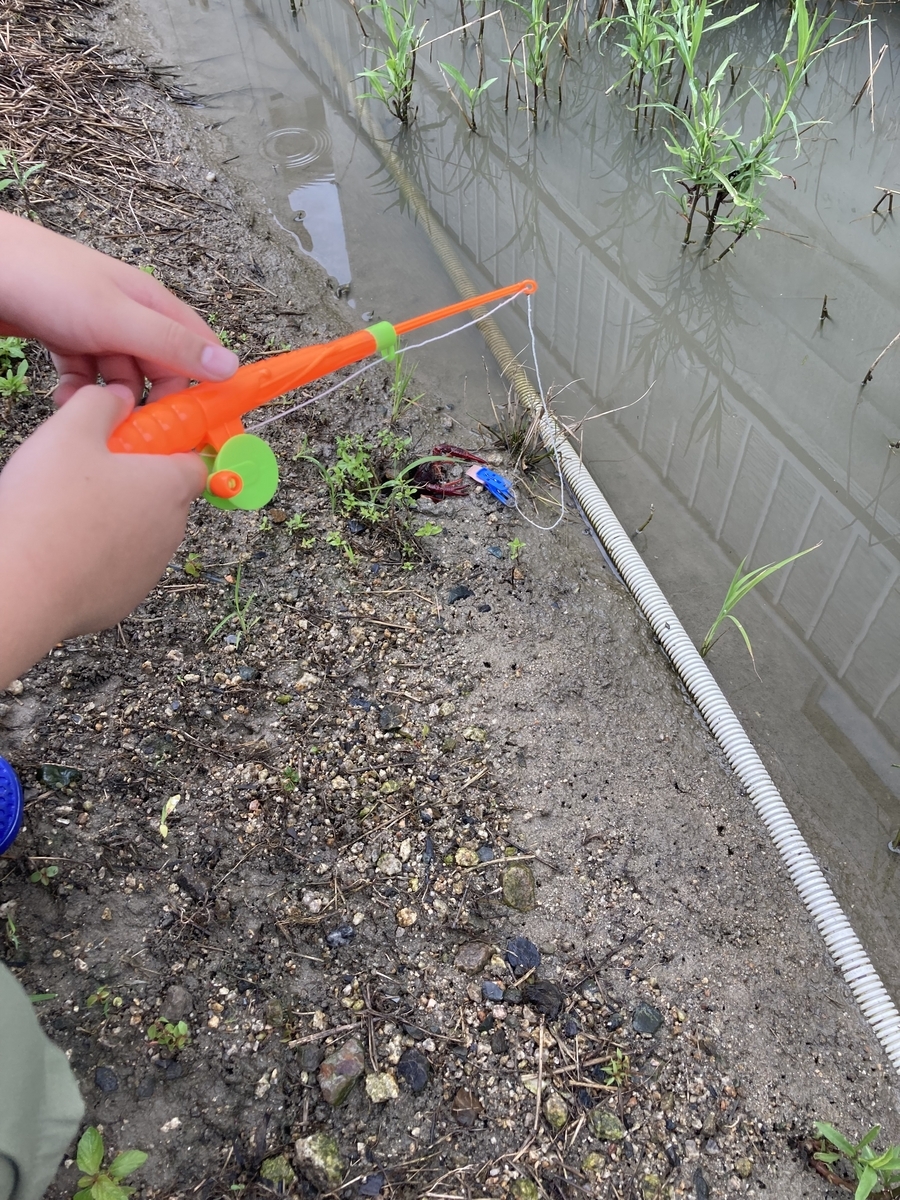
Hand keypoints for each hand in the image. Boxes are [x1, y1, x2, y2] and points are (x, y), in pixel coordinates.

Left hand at [0, 211, 238, 403]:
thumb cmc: (46, 279)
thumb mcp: (117, 317)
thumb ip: (172, 344)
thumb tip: (228, 367)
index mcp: (153, 306)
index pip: (199, 352)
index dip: (206, 389)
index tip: (202, 426)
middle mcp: (131, 318)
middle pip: (161, 373)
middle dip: (153, 404)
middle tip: (139, 433)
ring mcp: (99, 330)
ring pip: (122, 381)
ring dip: (111, 403)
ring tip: (92, 414)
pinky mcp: (69, 340)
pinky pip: (87, 378)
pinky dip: (80, 394)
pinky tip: (66, 400)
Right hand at [0, 384, 206, 686]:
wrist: (21, 588)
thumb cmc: (48, 509)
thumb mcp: (69, 430)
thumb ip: (100, 403)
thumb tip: (118, 397)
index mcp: (170, 486)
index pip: (193, 459)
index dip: (165, 443)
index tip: (134, 435)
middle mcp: (171, 530)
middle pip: (162, 493)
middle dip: (131, 478)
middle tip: (85, 467)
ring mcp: (149, 568)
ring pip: (138, 530)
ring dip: (112, 516)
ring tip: (64, 506)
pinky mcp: (123, 597)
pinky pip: (116, 564)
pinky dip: (95, 552)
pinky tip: (60, 542)